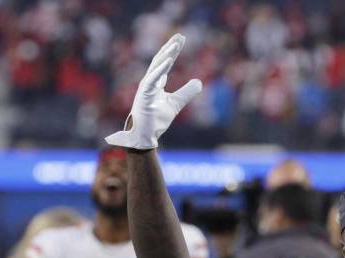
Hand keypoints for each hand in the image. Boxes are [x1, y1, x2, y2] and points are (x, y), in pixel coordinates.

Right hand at [105, 33, 201, 149]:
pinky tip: (168, 60)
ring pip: (156, 67)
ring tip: (175, 44)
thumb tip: (199, 82)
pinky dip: (160, 69)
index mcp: (155, 82)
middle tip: (180, 36)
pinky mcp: (144, 95)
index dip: (173, 50)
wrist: (146, 135)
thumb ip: (187, 92)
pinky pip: (152, 79)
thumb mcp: (177, 103)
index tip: (182, 38)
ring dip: (166, 55)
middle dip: (170, 47)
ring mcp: (145, 87)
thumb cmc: (157, 119)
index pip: (165, 62)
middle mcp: (149, 81)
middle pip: (160, 60)